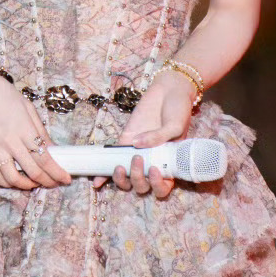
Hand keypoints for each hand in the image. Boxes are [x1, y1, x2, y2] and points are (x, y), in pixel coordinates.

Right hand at [0, 65, 72, 190]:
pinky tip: (14, 181)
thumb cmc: (3, 94)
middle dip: (47, 181)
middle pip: (33, 171)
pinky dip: (6, 183)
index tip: (65, 178)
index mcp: (24, 129)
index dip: (57, 172)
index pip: (44, 158)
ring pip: (13, 178)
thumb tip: (52, 148)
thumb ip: (40, 130)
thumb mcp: (28, 107)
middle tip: (54, 182)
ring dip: (27, 186)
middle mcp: (10, 142)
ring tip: (35, 184)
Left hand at [92, 71, 195, 198]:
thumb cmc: (178, 110)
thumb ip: (158, 137)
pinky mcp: (124, 142)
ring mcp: (138, 154)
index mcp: (169, 163)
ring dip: (122, 179)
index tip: (154, 170)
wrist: (169, 90)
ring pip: (127, 179)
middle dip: (137, 179)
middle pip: (142, 185)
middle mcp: (153, 162)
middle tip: (138, 160)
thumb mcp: (175, 125)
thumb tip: (137, 144)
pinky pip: (113, 160)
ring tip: (120, 166)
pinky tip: (97, 182)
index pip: (163, 186)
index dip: (158, 185)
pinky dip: (104, 174)